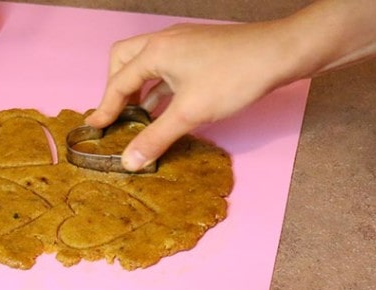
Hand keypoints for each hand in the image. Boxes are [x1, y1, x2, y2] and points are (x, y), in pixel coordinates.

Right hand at [86, 21, 306, 170]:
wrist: (279, 53)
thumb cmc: (235, 75)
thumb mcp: (191, 112)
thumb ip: (156, 137)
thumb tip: (130, 161)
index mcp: (155, 51)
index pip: (118, 81)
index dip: (106, 107)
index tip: (96, 128)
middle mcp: (164, 42)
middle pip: (124, 61)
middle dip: (116, 88)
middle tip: (116, 115)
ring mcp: (183, 44)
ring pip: (147, 64)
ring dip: (139, 88)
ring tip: (138, 117)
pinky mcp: (199, 50)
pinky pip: (166, 67)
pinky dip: (159, 86)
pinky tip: (166, 107)